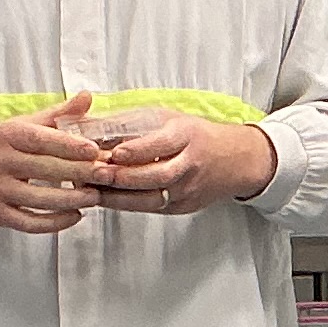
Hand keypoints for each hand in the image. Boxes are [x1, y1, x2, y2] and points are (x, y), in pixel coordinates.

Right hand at [0, 92, 105, 233]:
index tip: (96, 150)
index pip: (42, 140)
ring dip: (73, 200)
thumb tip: (87, 98)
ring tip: (96, 196)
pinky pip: (29, 223)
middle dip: (81, 174)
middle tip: (109, 176)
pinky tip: (75, 216)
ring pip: (41, 200)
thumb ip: (53, 115)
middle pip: (47, 171)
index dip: (70, 146)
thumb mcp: (13, 126)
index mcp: (5, 135)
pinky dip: (55, 223)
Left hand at [90, 110, 279, 215]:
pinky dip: (126, 204)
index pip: (163, 144)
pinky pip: (152, 208)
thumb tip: (93, 126)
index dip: (139, 150)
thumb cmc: (194, 134)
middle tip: (96, 174)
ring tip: (94, 190)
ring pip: (152, 198)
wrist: (235, 159)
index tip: (115, 152)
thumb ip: (132, 122)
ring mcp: (188, 189)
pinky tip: (107, 199)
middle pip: (157, 175)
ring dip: (120, 196)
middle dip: (124, 176)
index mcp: (187, 135)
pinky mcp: (182, 207)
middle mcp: (190, 164)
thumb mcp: (168, 118)